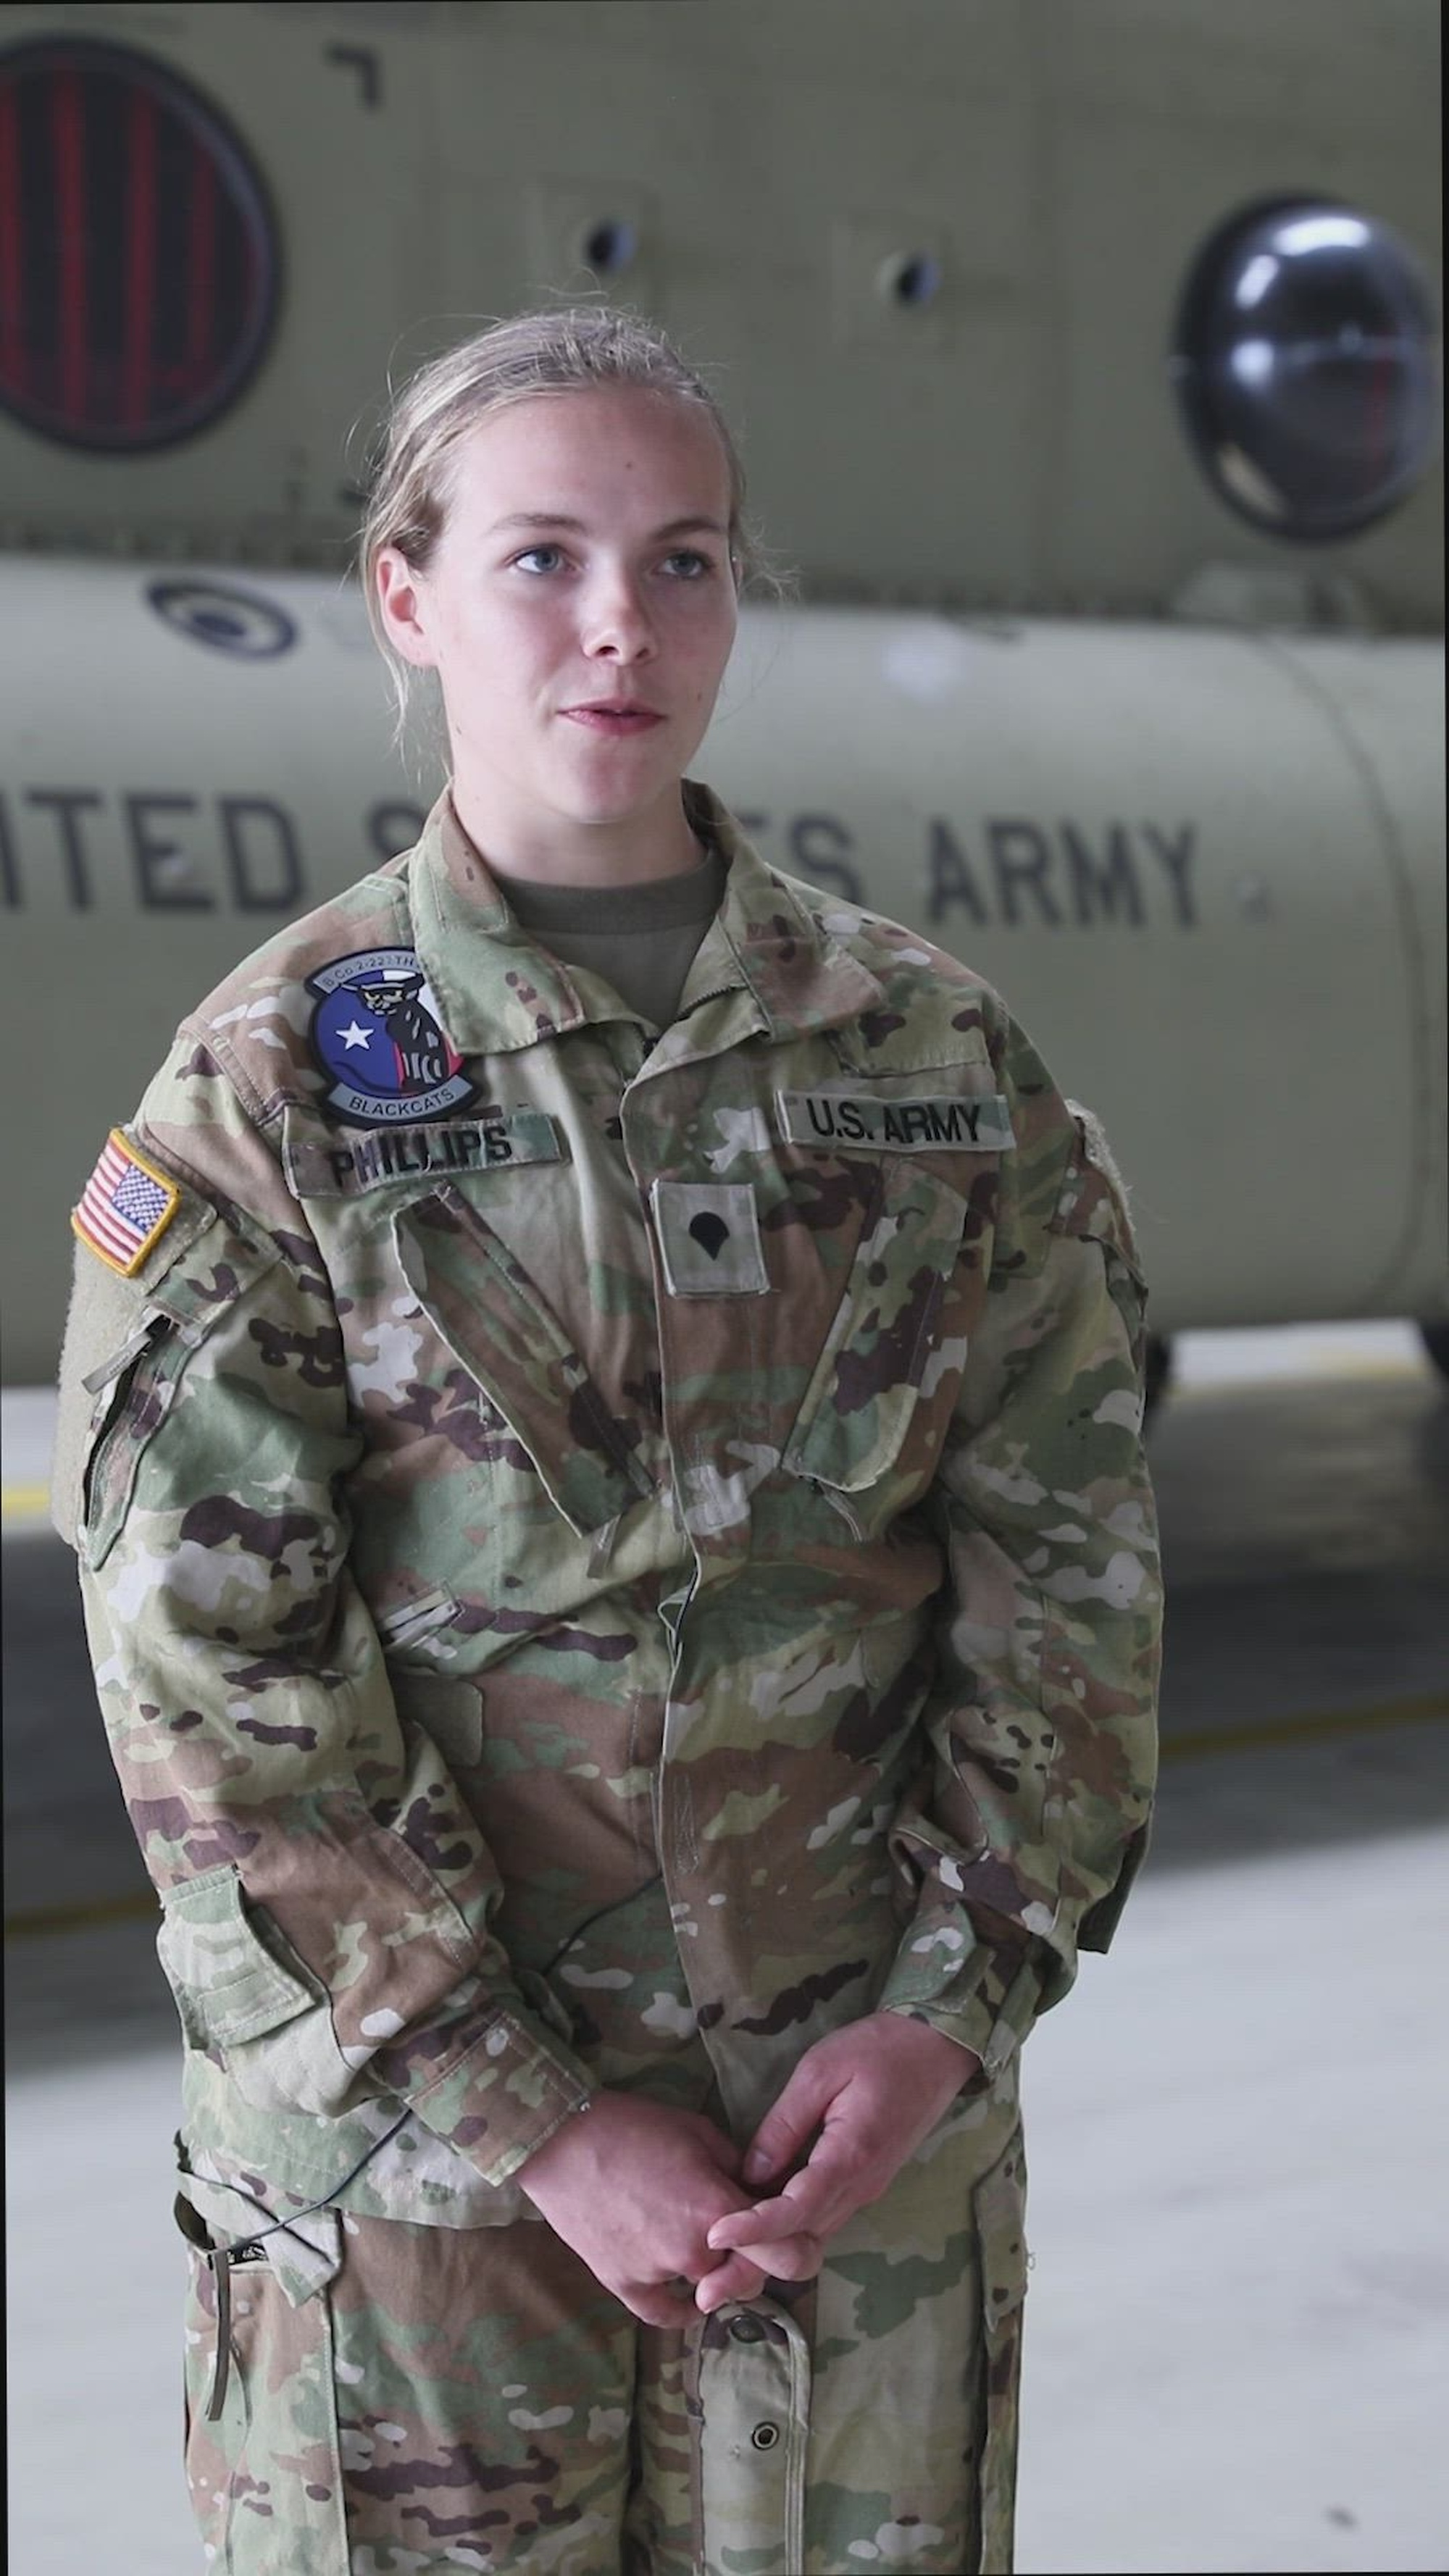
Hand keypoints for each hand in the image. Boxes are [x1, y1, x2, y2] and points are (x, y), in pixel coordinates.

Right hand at [518, 2091, 820, 2325]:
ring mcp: (657, 2275)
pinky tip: (685, 2289)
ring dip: (717, 2274)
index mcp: (720, 2211)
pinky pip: (666, 2313)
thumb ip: (740, 2170)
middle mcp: (695, 2253)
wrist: (562, 2141)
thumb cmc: (636, 2125)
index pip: (786, 2253)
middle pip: (751, 2278)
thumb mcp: (701, 2132)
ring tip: (705, 2243)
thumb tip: (765, 2192)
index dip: (799, 2249)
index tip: (797, 2240)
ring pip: (710, 2292)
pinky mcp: (623, 2286)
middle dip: (757, 2261)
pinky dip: (680, 2305)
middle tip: (749, 2238)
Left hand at [703, 2013, 975, 2265]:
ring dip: (773, 2247)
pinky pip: (824, 2217)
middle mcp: (861, 2187)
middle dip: (756, 2257)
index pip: (796, 2210)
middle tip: (707, 2273)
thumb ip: (784, 2124)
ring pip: (814, 2234)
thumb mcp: (820, 2071)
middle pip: (803, 2238)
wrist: (936, 2049)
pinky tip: (760, 2217)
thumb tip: (749, 2173)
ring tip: (725, 2255)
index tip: (713, 2236)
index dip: (753, 2228)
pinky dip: (792, 2226)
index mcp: (850, 2157)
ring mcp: (867, 2189)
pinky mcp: (866, 2184)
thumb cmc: (878, 2050)